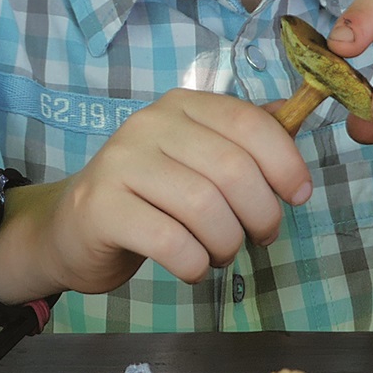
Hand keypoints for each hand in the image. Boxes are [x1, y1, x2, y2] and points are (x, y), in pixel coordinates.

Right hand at [4, 90, 309, 297]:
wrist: (73, 229)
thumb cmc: (149, 196)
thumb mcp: (196, 158)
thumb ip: (242, 136)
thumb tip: (294, 108)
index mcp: (179, 106)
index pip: (248, 121)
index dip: (286, 162)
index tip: (298, 196)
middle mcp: (148, 125)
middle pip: (233, 170)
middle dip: (261, 215)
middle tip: (258, 237)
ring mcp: (120, 164)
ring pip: (205, 208)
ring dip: (227, 244)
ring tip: (220, 254)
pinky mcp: (102, 207)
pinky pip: (172, 242)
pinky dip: (196, 264)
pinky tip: (192, 267)